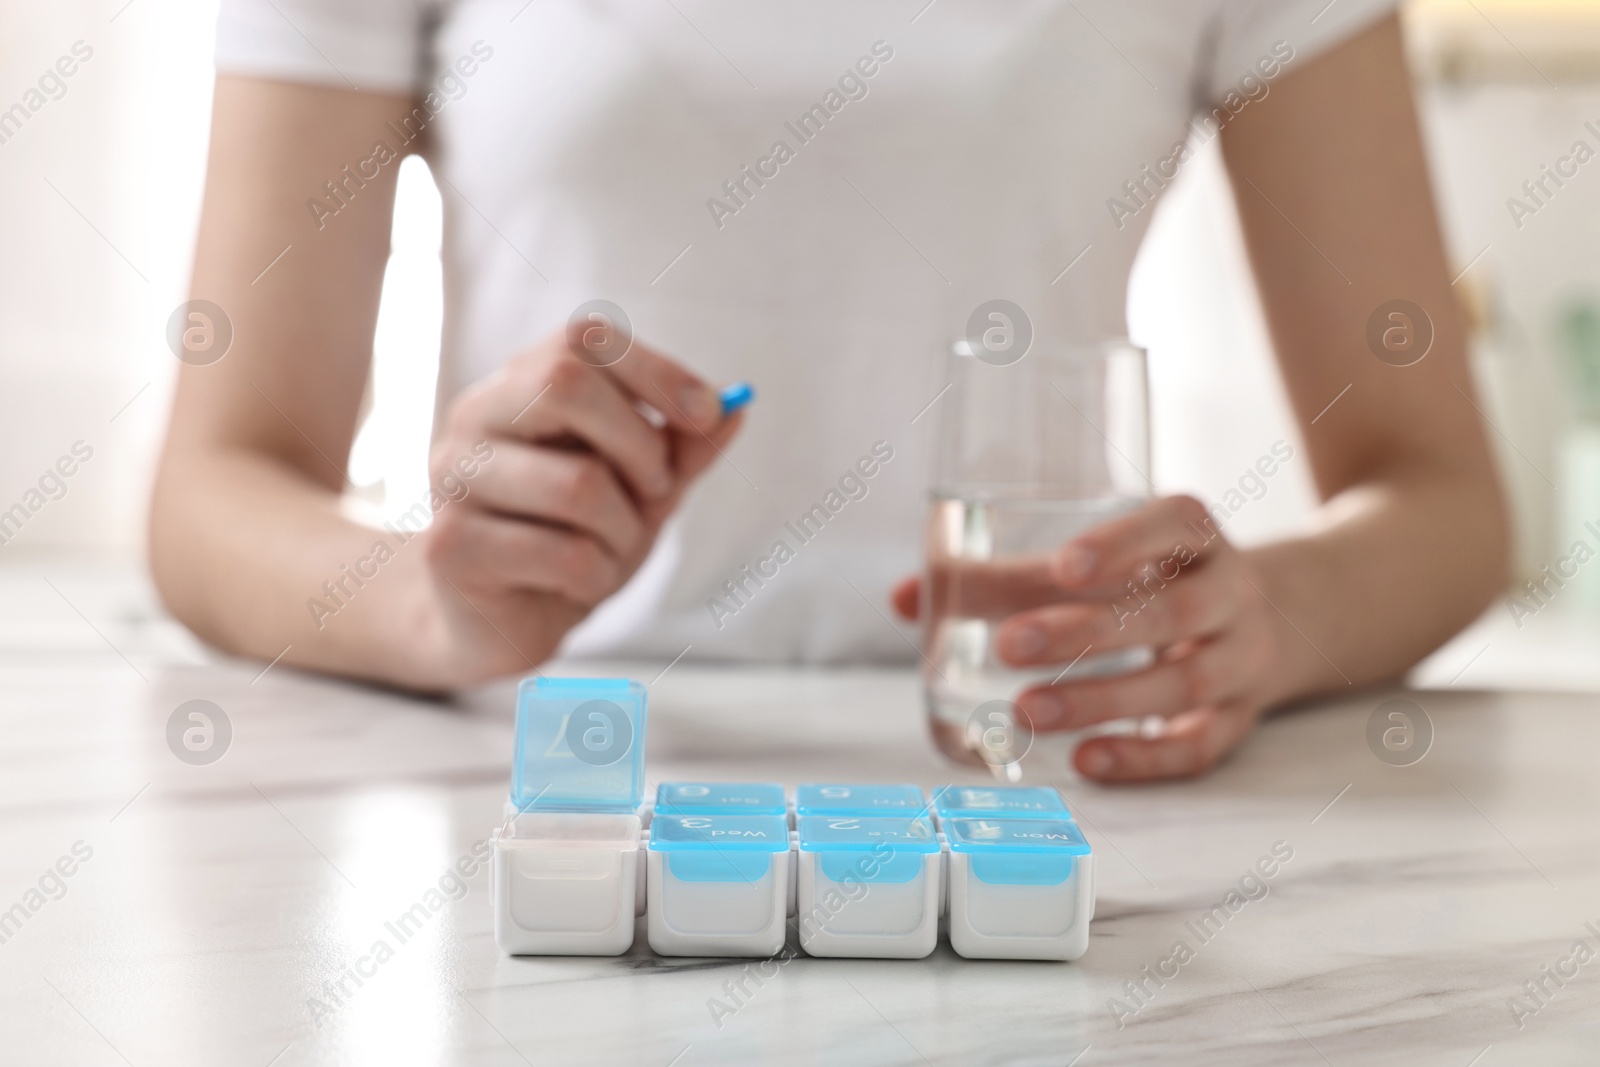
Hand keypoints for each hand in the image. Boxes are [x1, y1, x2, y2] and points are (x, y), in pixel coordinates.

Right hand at [415, 325, 740, 685]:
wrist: (499, 621)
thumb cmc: (569, 539)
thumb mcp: (640, 490)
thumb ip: (683, 449)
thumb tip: (736, 407)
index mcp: (518, 385)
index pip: (582, 339)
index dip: (656, 370)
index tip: (708, 414)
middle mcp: (474, 417)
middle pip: (565, 383)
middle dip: (639, 446)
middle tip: (655, 491)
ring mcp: (454, 479)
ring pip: (578, 484)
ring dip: (623, 530)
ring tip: (610, 549)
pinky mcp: (449, 546)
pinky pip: (565, 553)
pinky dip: (597, 575)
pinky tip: (575, 584)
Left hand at [892, 496, 1290, 781]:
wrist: (1276, 620)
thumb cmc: (1155, 581)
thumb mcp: (1106, 561)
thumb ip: (1006, 578)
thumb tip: (905, 599)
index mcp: (1196, 537)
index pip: (1176, 524)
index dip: (1124, 542)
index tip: (1063, 564)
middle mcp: (1230, 593)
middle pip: (1173, 610)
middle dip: (1088, 630)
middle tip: (1009, 645)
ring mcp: (1241, 660)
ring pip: (1183, 683)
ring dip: (1102, 698)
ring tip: (1026, 711)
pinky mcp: (1237, 720)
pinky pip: (1198, 746)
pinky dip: (1142, 758)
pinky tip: (1085, 760)